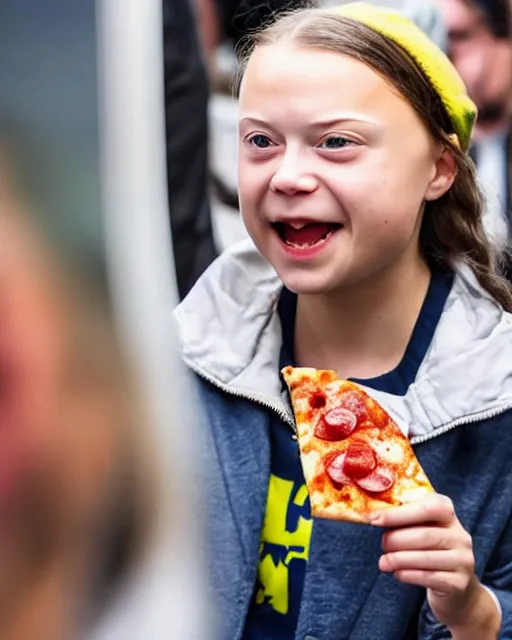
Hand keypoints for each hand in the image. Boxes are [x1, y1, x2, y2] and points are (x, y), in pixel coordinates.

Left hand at [370, 494, 499, 635]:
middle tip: (382, 544)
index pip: (427, 507)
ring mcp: (462, 560)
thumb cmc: (429, 548)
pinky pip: (428, 577)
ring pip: (425, 557)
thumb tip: (373, 516)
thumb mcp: (421, 527)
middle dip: (396, 540)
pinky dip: (407, 574)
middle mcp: (460, 535)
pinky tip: (397, 573)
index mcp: (448, 513)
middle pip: (424, 534)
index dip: (399, 513)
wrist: (456, 586)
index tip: (374, 519)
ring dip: (398, 559)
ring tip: (384, 562)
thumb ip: (404, 517)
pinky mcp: (458, 583)